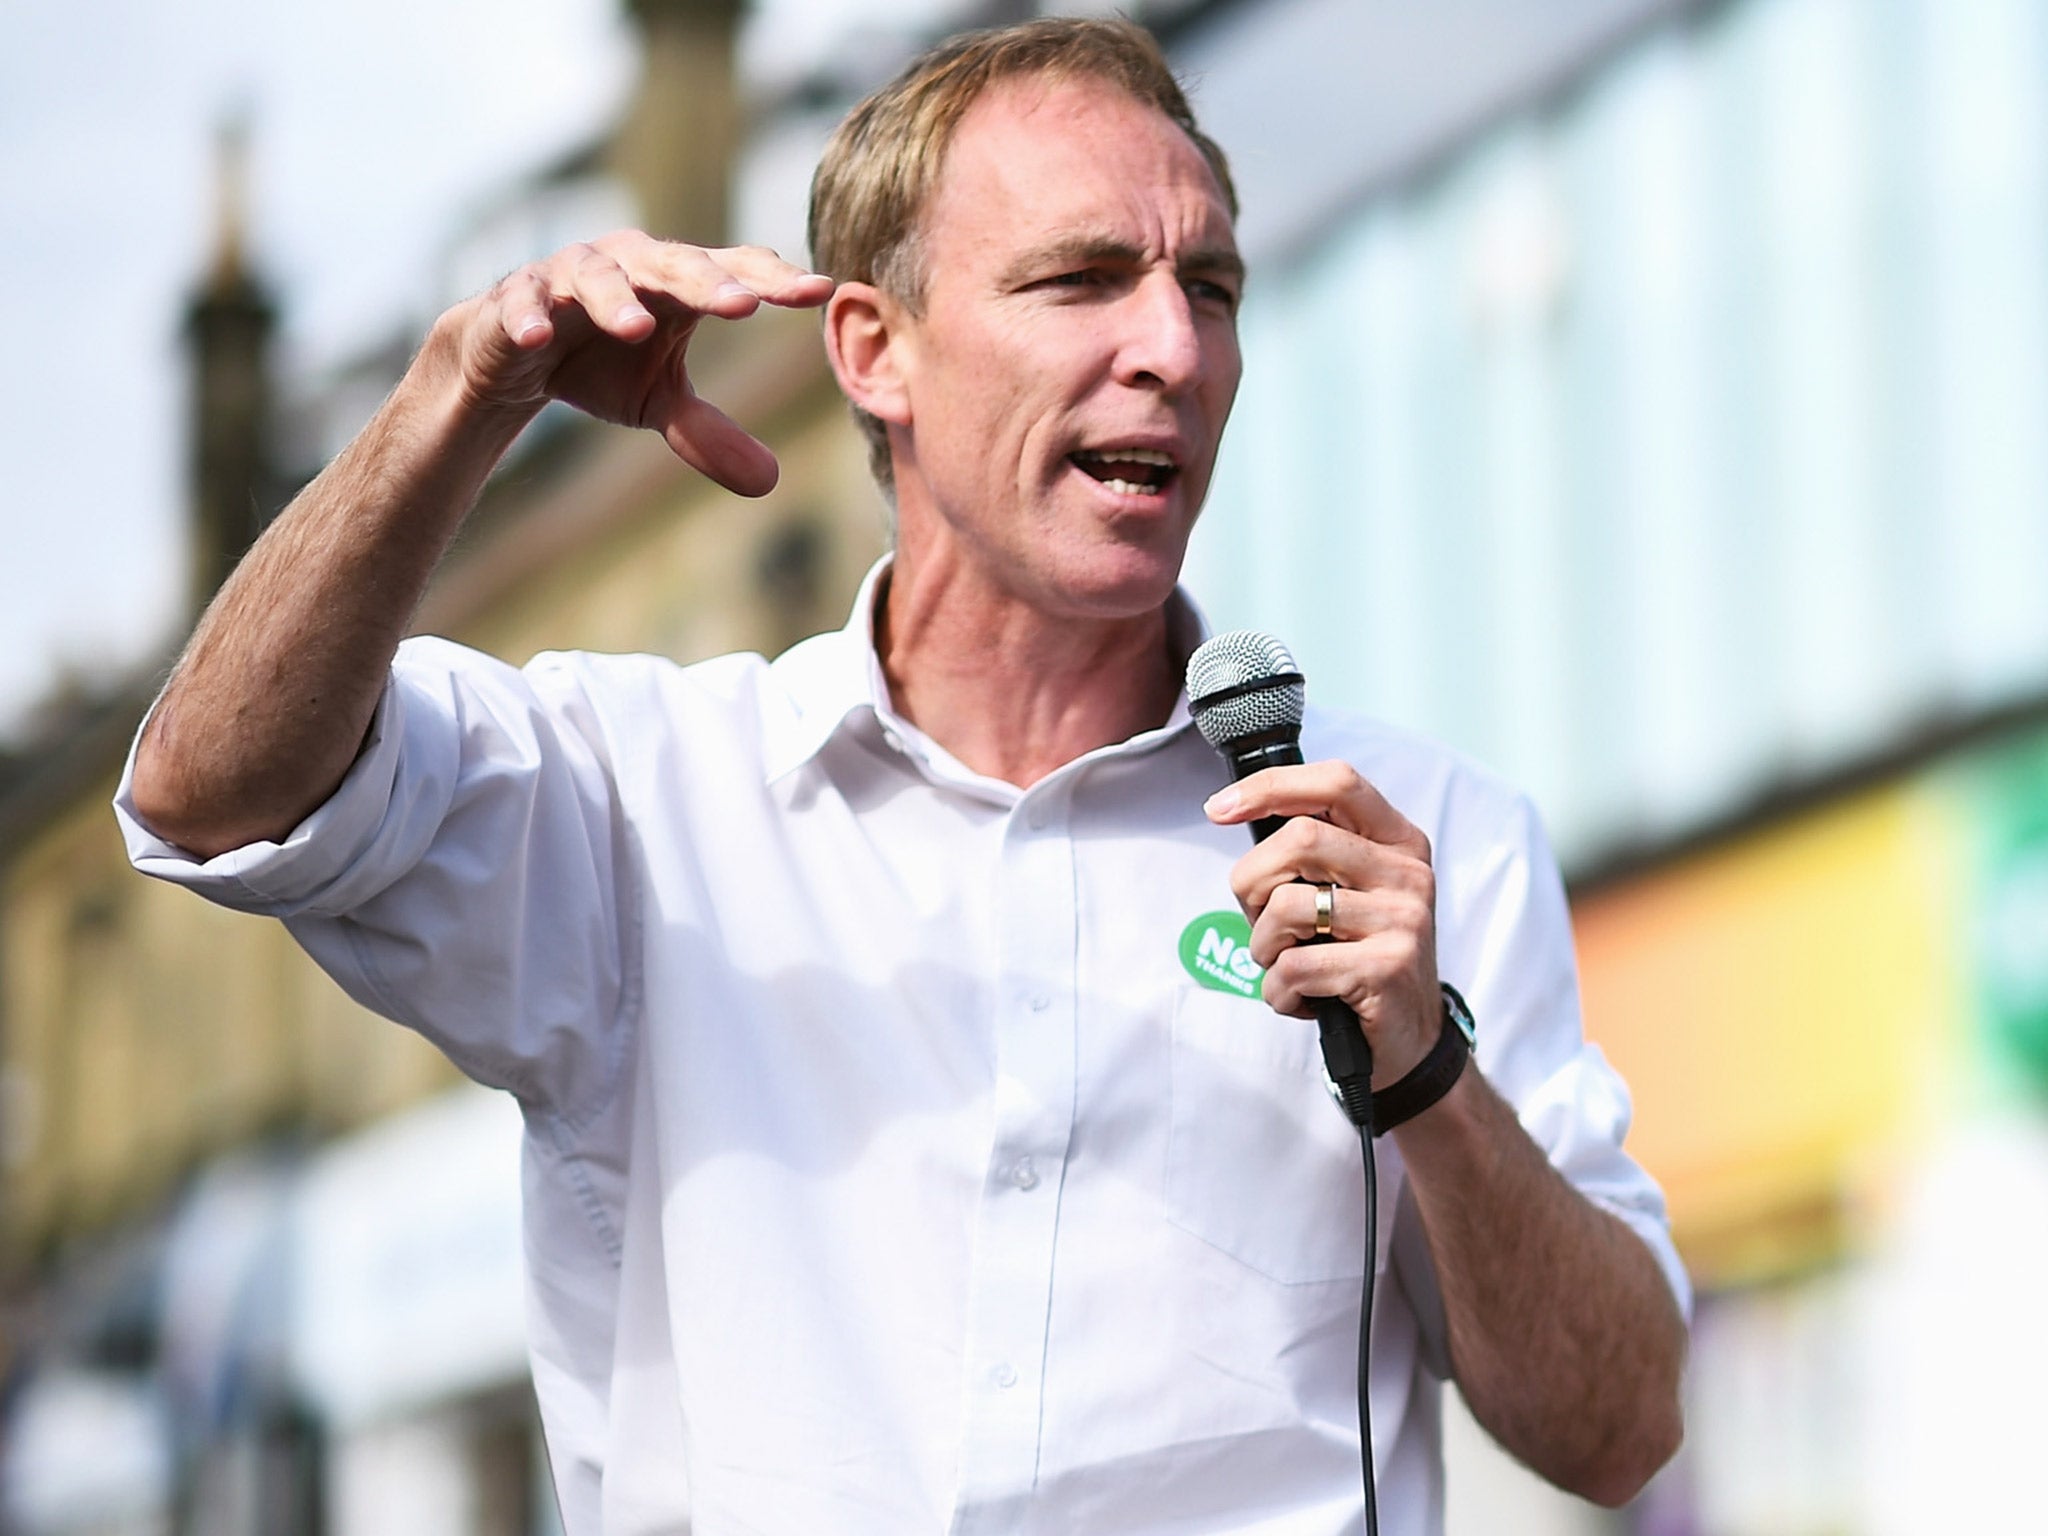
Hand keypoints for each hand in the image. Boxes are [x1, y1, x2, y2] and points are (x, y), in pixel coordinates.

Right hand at [436, 231, 835, 495]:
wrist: (512, 356)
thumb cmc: (603, 362)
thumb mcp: (658, 403)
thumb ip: (709, 432)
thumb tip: (771, 481)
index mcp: (675, 283)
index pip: (733, 272)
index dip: (774, 280)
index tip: (819, 293)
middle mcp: (628, 264)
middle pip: (675, 265)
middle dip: (708, 282)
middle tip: (744, 306)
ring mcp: (569, 275)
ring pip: (597, 276)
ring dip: (617, 300)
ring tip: (639, 330)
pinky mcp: (515, 298)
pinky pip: (522, 302)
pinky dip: (529, 317)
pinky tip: (539, 340)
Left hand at [1205, 760, 1439, 1084]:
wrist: (1408, 1040)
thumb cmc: (1360, 958)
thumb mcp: (1350, 892)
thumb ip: (1312, 852)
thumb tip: (1233, 810)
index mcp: (1398, 841)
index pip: (1336, 783)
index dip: (1270, 787)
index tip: (1219, 808)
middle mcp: (1408, 873)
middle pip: (1299, 839)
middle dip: (1252, 882)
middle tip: (1259, 921)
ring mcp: (1403, 921)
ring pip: (1288, 906)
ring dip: (1263, 946)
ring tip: (1285, 966)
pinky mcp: (1387, 969)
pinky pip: (1294, 967)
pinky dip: (1277, 991)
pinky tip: (1300, 999)